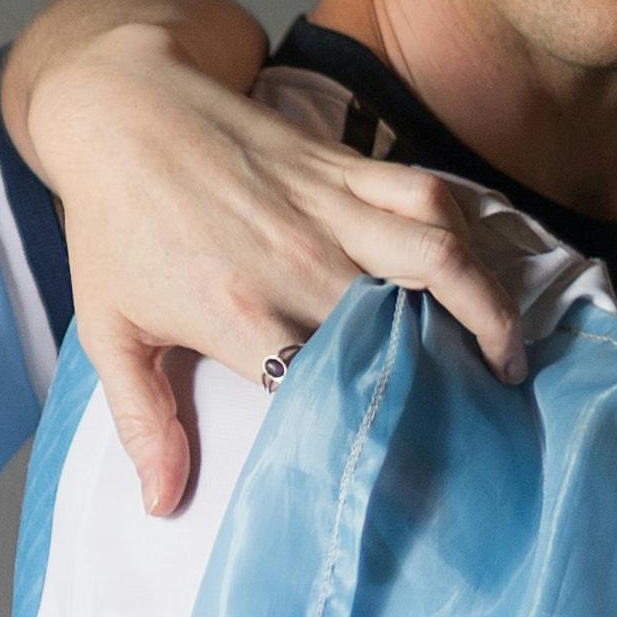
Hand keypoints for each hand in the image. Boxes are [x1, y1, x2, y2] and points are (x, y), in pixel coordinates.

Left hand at [10, 0, 541, 515]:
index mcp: (242, 315)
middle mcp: (299, 264)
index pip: (331, 388)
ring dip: (488, 308)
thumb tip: (162, 505)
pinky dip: (466, 234)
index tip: (400, 471)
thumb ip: (144, 423)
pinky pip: (428, 197)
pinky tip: (478, 273)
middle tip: (475, 426)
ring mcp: (329, 210)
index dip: (374, 431)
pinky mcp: (345, 168)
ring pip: (440, 258)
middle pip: (401, 334)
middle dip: (446, 384)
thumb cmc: (112, 226)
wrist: (119, 111)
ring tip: (507, 357)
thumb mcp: (110, 333)